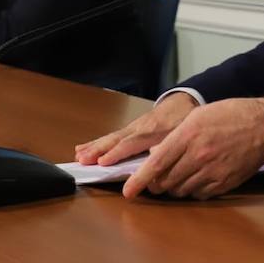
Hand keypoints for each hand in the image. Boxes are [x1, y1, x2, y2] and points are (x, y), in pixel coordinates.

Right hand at [74, 92, 198, 166]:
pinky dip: (97, 141)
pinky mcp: (129, 127)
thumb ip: (173, 145)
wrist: (183, 101)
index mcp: (154, 131)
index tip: (102, 162)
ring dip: (94, 146)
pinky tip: (83, 147)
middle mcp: (139, 127)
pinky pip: (112, 135)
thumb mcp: (185, 133)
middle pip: (117, 139)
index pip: (132, 143)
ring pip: (111, 136)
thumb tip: (158, 159)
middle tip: (83, 159)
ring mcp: (133, 126)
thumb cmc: (184, 120)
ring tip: (79, 154)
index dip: (118, 152)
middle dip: (99, 149)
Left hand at [121, 97, 263, 199]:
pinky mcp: (223, 184)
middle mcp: (197, 156)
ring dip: (173, 187)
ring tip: (178, 176)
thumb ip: (176, 136)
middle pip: (165, 181)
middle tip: (155, 180)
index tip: (128, 191)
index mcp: (188, 135)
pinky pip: (198, 195)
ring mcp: (211, 172)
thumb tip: (156, 154)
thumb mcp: (198, 116)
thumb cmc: (230, 115)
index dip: (139, 180)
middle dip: (156, 184)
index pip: (156, 163)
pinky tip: (196, 179)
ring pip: (180, 191)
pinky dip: (192, 190)